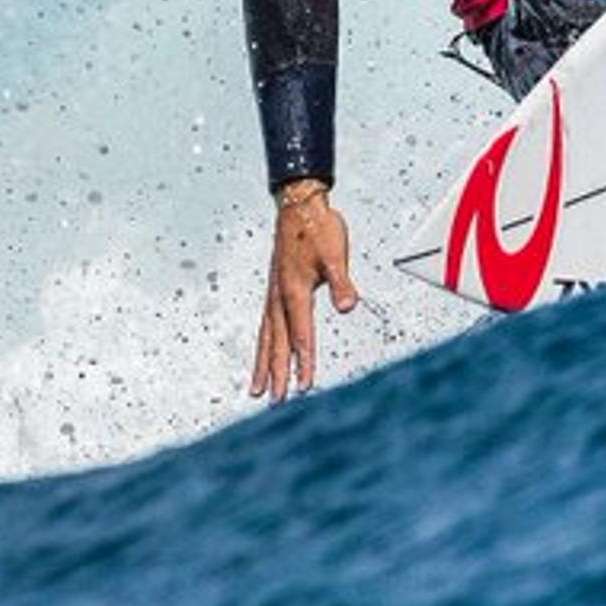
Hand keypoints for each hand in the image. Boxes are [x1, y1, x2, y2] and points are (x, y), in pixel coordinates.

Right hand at [249, 180, 360, 398]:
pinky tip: (264, 353)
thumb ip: (341, 283)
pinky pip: (266, 325)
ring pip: (266, 337)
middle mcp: (279, 297)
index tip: (304, 386)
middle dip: (277, 373)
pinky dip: (263, 345)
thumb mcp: (335, 254)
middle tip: (275, 400)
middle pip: (277, 342)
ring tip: (257, 389)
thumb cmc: (317, 228)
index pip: (301, 334)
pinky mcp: (274, 290)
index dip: (304, 361)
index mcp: (294, 291)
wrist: (298, 205)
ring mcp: (273, 294)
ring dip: (263, 364)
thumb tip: (348, 307)